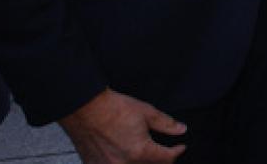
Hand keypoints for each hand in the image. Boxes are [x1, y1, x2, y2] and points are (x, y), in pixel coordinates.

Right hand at [58, 88, 184, 162]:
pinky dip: (123, 163)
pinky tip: (124, 156)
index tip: (180, 148)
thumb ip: (166, 124)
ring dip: (141, 163)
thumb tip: (181, 129)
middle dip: (160, 160)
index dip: (177, 152)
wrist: (85, 108)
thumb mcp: (147, 112)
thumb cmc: (112, 108)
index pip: (166, 159)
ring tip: (142, 152)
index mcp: (140, 152)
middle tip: (163, 151)